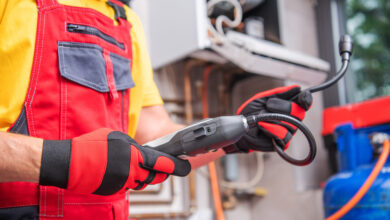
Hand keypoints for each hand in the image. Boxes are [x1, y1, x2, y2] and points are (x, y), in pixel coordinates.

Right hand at [39, 128, 190, 194]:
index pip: (164, 164)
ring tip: (133, 165)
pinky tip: (118, 170)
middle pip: (156, 177)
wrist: (69, 164)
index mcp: (135, 156)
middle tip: (163, 167)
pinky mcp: (115, 191)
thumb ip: (134, 145)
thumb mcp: (117, 136)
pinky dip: (128, 179)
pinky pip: (128, 186)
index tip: (185, 167)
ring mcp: (123, 184)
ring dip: (143, 175)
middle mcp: (132, 172)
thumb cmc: (92, 146)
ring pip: (142, 182)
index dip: (177, 166)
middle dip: (162, 172)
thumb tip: (143, 151)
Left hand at [224, 85, 311, 152]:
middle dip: (282, 107)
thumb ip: (279, 93)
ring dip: (272, 119)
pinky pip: (283, 135)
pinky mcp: (282, 143)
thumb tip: (297, 88)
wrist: (241, 127)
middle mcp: (291, 119)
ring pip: (290, 124)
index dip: (306, 99)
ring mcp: (288, 131)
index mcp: (288, 106)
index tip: (303, 96)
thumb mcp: (263, 98)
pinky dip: (270, 129)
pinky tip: (262, 127)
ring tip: (261, 118)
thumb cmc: (252, 112)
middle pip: (299, 112)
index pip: (303, 102)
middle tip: (268, 106)